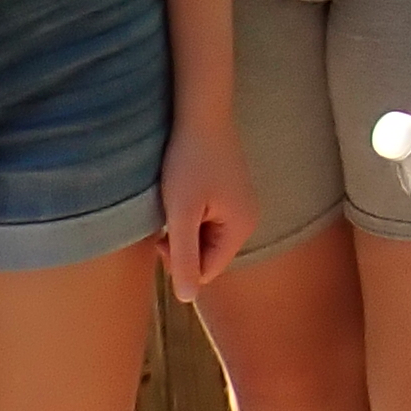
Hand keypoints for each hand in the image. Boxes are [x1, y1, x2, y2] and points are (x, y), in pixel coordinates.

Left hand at [156, 114, 255, 300]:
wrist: (200, 112)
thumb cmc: (189, 161)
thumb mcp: (181, 213)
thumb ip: (184, 257)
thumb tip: (187, 298)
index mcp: (241, 227)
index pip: (206, 271)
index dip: (180, 262)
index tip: (163, 235)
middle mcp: (248, 218)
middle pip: (207, 255)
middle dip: (183, 244)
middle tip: (166, 217)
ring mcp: (241, 203)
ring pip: (205, 236)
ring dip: (184, 227)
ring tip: (173, 202)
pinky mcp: (231, 191)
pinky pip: (208, 218)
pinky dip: (191, 212)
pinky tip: (181, 192)